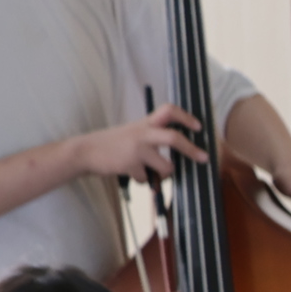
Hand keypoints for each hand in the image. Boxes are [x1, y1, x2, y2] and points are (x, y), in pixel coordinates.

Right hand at [74, 105, 212, 185]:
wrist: (86, 151)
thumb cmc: (113, 144)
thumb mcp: (132, 132)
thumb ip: (152, 136)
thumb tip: (176, 153)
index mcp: (145, 123)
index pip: (168, 111)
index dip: (185, 117)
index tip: (198, 126)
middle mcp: (142, 133)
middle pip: (174, 138)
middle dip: (192, 150)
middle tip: (204, 158)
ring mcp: (137, 149)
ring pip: (165, 167)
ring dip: (162, 175)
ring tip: (151, 172)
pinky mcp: (130, 164)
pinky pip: (147, 178)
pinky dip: (142, 180)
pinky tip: (130, 173)